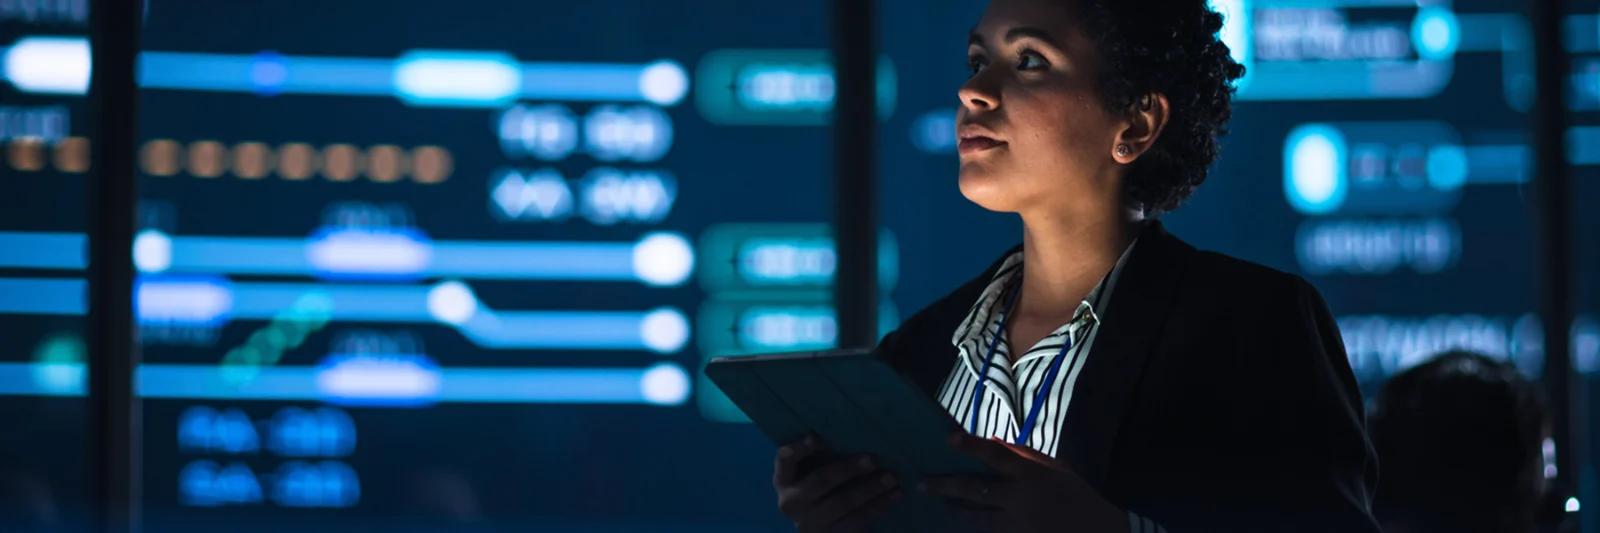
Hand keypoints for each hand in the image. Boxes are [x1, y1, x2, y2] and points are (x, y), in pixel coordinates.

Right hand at [773, 435, 902, 531]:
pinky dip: (877, 507)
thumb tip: (848, 426)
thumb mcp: (811, 466)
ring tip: (892, 477)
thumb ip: (821, 452)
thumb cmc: (816, 480)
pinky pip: (855, 522)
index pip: (784, 461)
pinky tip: (894, 495)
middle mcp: (790, 503)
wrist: (815, 521)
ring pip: (841, 505)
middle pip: (821, 482)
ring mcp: (808, 524)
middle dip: (848, 469)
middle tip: (874, 459)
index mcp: (783, 479)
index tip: (817, 438)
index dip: (799, 449)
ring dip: (870, 490)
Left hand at [920, 432, 1126, 532]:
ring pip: (977, 519)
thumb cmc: (1076, 496)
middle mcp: (1022, 500)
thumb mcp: (1056, 468)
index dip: (970, 446)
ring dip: (957, 511)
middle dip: (945, 487)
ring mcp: (1020, 526)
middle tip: (922, 483)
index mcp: (1033, 475)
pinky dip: (977, 529)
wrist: (1100, 532)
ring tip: (944, 505)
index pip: (996, 455)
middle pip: (975, 491)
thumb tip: (990, 441)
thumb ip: (1024, 454)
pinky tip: (966, 523)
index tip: (948, 438)